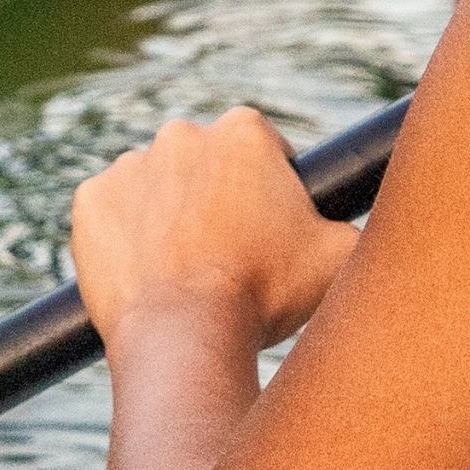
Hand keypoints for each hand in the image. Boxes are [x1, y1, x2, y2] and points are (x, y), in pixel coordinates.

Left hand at [70, 107, 356, 352]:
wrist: (185, 336)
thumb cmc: (266, 294)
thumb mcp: (341, 256)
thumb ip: (359, 224)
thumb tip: (381, 220)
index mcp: (244, 132)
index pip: (265, 149)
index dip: (273, 190)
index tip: (271, 228)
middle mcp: (182, 135)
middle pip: (206, 163)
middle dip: (218, 199)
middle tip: (230, 255)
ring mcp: (128, 166)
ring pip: (156, 187)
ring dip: (169, 216)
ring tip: (186, 272)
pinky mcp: (88, 202)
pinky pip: (110, 213)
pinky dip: (124, 237)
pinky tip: (148, 273)